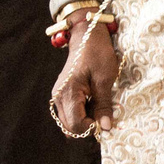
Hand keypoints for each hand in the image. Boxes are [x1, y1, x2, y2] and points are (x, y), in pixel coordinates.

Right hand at [50, 20, 118, 137]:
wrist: (86, 36)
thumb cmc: (97, 54)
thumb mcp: (105, 79)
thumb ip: (103, 105)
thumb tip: (105, 127)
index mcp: (69, 93)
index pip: (76, 125)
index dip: (91, 127)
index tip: (105, 120)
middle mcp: (59, 97)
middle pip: (70, 127)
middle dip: (87, 126)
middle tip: (104, 115)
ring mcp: (58, 95)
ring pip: (69, 121)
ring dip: (84, 120)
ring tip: (99, 108)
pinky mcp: (62, 94)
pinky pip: (70, 112)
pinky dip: (82, 113)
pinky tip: (93, 103)